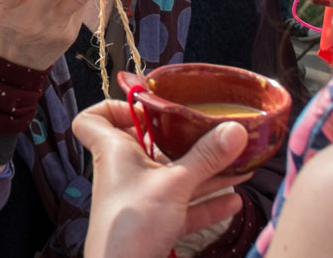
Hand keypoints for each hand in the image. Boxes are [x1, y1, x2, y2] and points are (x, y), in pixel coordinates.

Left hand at [75, 101, 250, 257]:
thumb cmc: (131, 226)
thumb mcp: (173, 184)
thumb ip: (206, 157)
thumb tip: (235, 129)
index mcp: (114, 151)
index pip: (93, 119)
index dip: (114, 107)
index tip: (147, 107)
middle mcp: (125, 172)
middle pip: (151, 146)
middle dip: (185, 141)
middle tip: (213, 134)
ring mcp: (140, 199)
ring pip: (173, 177)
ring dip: (205, 172)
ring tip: (238, 167)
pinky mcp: (154, 224)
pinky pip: (183, 207)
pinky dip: (206, 204)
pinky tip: (233, 202)